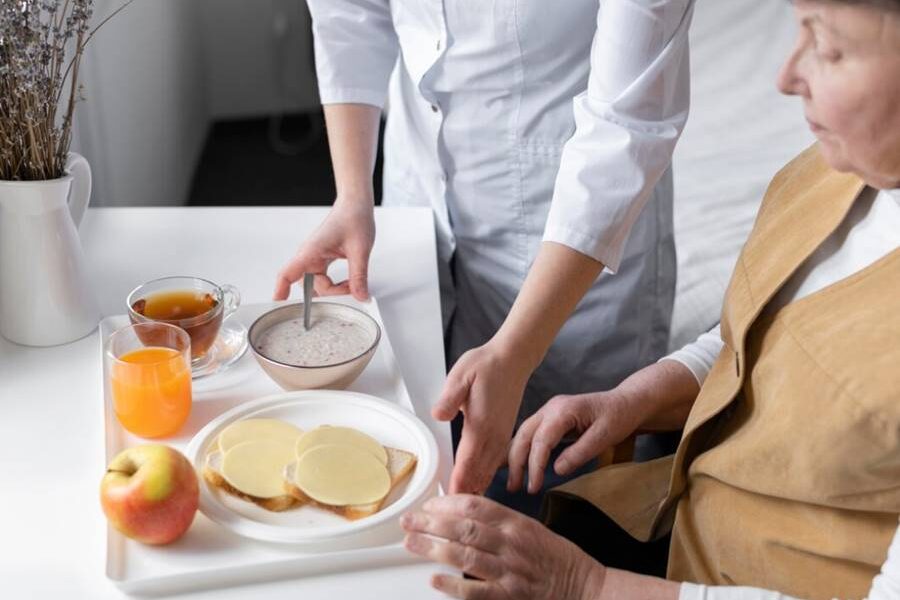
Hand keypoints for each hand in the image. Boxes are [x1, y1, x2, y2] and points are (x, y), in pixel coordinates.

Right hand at [273, 199, 374, 300]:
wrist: (356, 205)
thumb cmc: (353, 218)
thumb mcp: (359, 251)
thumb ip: (359, 276)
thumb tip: (361, 296)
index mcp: (311, 251)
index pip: (287, 274)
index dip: (280, 290)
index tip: (278, 304)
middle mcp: (309, 255)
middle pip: (309, 285)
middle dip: (329, 292)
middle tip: (350, 289)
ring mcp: (315, 257)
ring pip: (318, 283)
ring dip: (334, 288)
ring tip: (352, 283)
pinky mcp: (323, 258)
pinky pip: (323, 277)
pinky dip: (335, 283)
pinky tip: (347, 283)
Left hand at [402, 494, 605, 599]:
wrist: (584, 586)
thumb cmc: (555, 556)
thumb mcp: (529, 527)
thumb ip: (498, 521)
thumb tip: (462, 514)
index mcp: (515, 522)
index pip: (474, 505)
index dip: (446, 503)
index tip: (427, 505)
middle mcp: (511, 543)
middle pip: (463, 527)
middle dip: (430, 522)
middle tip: (408, 521)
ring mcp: (510, 570)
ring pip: (465, 554)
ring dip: (434, 548)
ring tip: (412, 543)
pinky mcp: (510, 596)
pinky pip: (477, 590)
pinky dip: (454, 584)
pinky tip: (435, 579)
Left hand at [433, 342, 530, 494]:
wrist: (512, 359)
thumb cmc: (485, 365)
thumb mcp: (461, 376)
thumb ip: (450, 397)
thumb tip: (439, 415)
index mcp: (481, 424)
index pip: (467, 460)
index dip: (458, 481)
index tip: (451, 499)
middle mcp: (493, 433)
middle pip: (479, 470)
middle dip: (467, 490)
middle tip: (455, 511)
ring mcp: (501, 432)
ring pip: (489, 467)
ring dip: (478, 484)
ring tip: (468, 504)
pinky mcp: (505, 429)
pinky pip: (497, 458)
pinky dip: (488, 472)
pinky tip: (484, 480)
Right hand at [507, 390, 643, 493]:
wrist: (626, 402)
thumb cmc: (619, 416)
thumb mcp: (605, 436)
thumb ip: (580, 452)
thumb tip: (557, 470)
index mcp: (563, 410)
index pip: (541, 440)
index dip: (535, 465)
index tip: (533, 487)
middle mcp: (551, 408)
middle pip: (524, 435)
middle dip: (516, 462)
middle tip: (514, 488)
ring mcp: (548, 411)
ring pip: (522, 433)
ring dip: (515, 457)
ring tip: (513, 482)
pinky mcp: (550, 417)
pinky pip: (530, 433)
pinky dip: (521, 449)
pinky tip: (518, 465)